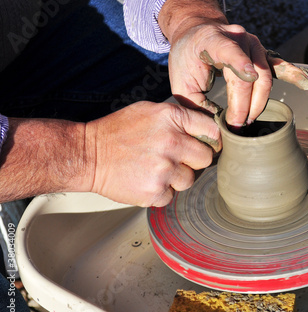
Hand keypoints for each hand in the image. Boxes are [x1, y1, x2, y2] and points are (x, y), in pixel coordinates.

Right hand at [85, 101, 219, 206]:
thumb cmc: (117, 131)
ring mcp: (164, 169)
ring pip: (190, 180)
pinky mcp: (155, 192)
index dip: (211, 139)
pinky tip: (146, 179)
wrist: (87, 155)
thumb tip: (206, 128)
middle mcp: (172, 143)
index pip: (212, 131)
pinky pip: (172, 196)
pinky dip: (161, 191)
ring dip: (177, 177)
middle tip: (175, 158)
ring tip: (155, 168)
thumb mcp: (149, 110)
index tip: (207, 144)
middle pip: (206, 158)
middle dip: (194, 160)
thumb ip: (179, 117)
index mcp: (172, 118)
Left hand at [160, 1, 307, 127]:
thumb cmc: (187, 58)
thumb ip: (197, 107)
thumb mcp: (181, 83)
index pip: (230, 50)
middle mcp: (239, 38)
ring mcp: (254, 45)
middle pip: (252, 75)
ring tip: (248, 120)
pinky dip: (295, 76)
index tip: (249, 78)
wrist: (197, 33)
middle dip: (246, 105)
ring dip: (259, 102)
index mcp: (214, 39)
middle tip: (236, 125)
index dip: (241, 63)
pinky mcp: (263, 53)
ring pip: (266, 76)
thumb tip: (216, 133)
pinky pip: (281, 67)